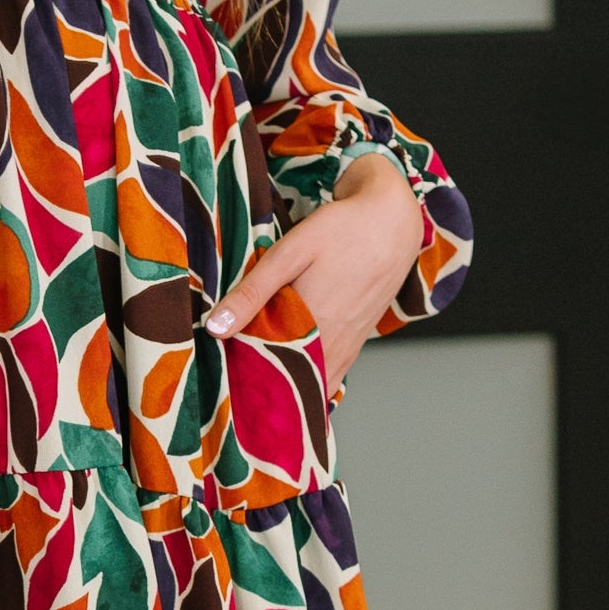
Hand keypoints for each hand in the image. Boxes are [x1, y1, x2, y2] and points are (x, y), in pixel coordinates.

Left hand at [202, 154, 425, 382]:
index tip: (220, 375)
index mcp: (310, 326)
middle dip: (259, 385)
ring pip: (311, 384)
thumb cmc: (340, 231)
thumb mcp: (289, 254)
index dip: (240, 378)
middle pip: (288, 383)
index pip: (266, 370)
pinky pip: (330, 376)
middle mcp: (332, 345)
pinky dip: (309, 381)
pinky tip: (291, 374)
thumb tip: (216, 329)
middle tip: (232, 382)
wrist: (392, 223)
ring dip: (284, 385)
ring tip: (256, 381)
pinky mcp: (356, 343)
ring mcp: (347, 347)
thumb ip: (253, 293)